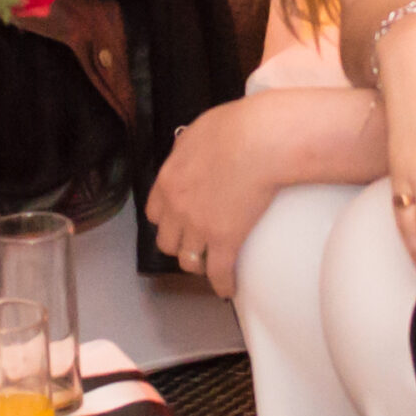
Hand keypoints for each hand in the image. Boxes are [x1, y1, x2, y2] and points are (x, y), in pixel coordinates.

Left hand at [148, 97, 306, 298]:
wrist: (260, 140)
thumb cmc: (237, 127)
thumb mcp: (201, 129)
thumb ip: (190, 144)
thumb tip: (194, 146)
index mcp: (169, 180)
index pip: (156, 212)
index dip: (167, 219)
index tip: (178, 221)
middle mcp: (178, 208)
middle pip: (168, 240)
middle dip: (179, 244)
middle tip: (195, 244)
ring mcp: (200, 226)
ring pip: (189, 258)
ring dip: (198, 264)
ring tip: (210, 266)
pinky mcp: (225, 239)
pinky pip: (218, 270)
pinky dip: (221, 282)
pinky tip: (227, 288)